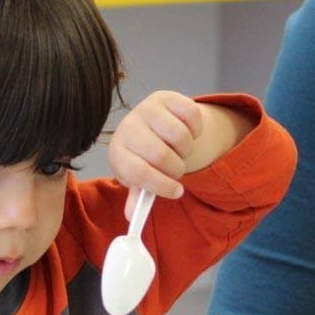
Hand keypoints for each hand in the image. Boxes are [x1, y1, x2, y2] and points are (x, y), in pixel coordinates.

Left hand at [107, 91, 253, 217]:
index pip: (138, 172)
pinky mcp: (166, 96)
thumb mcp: (139, 177)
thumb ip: (138, 196)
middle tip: (175, 170)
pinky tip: (187, 134)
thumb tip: (133, 217)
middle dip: (175, 169)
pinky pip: (192, 116)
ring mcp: (146, 109)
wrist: (151, 124)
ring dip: (186, 151)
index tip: (177, 192)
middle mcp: (128, 127)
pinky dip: (196, 131)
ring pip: (180, 136)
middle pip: (161, 156)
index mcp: (118, 152)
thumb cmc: (144, 157)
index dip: (161, 185)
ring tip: (179, 153)